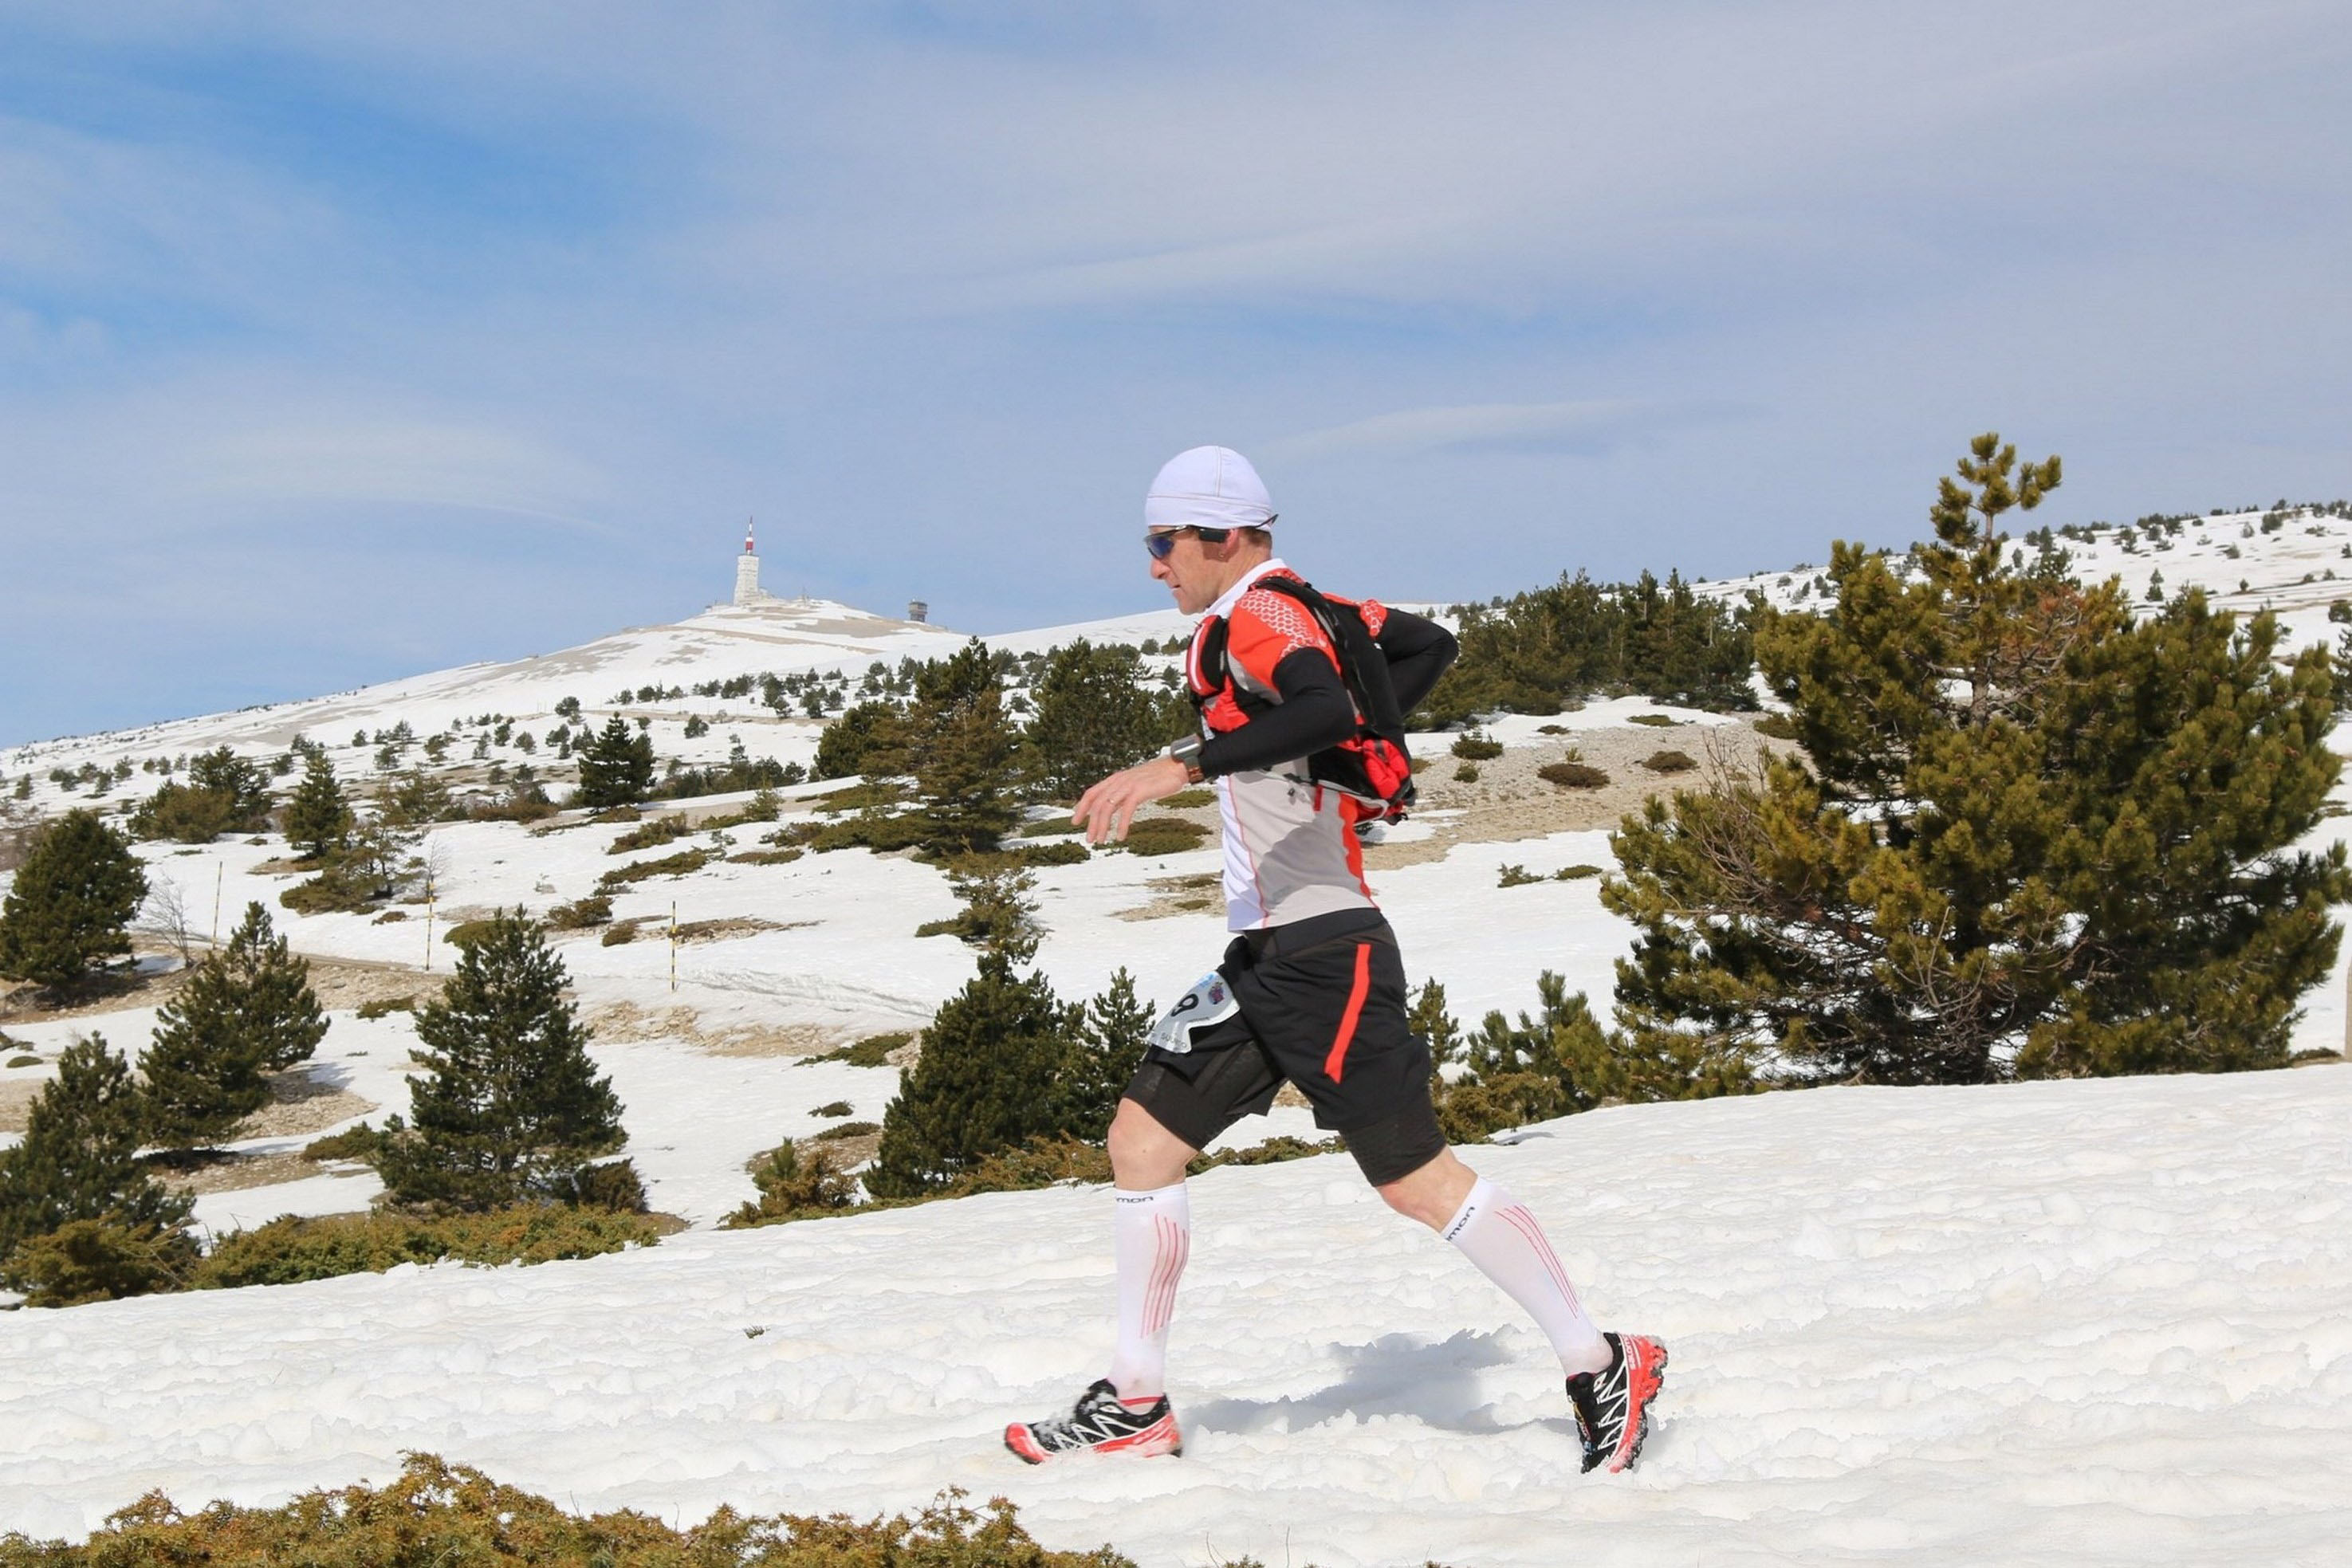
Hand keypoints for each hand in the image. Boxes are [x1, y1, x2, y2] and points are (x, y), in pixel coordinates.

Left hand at [1072, 756, 1194, 844]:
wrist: (1176, 767)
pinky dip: (1121, 826)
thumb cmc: (1157, 777)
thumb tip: (1110, 807)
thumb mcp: (1134, 784)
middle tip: (1090, 839)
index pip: (1091, 793)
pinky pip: (1125, 811)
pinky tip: (1120, 836)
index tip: (1075, 821)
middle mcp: (1118, 781)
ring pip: (1107, 808)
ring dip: (1102, 827)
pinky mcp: (1139, 791)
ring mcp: (1128, 785)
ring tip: (1101, 840)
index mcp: (1115, 779)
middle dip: (1091, 824)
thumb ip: (1121, 794)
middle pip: (1097, 804)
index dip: (1081, 808)